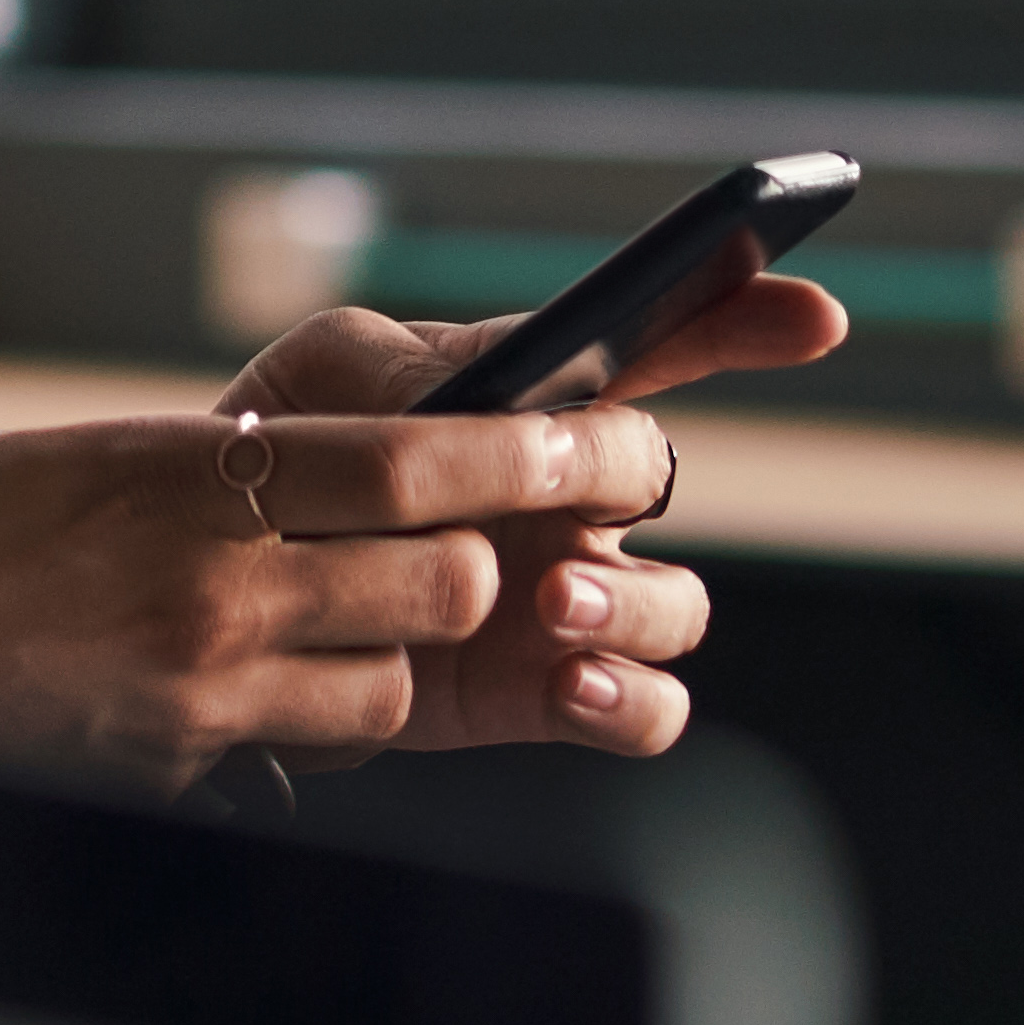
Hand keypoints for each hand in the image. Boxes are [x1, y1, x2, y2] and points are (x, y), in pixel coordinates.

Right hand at [0, 397, 685, 795]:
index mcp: (175, 466)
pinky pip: (303, 747)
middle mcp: (208, 572)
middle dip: (495, 562)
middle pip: (441, 568)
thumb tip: (174, 467)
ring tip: (372, 629)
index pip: (411, 459)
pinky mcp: (167, 767)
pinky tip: (270, 703)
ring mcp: (196, 682)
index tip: (619, 442)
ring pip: (393, 672)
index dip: (536, 458)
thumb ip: (120, 465)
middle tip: (522, 554)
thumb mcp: (5, 460)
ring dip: (407, 651)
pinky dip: (319, 725)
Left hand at [219, 270, 850, 756]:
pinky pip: (647, 707)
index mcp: (530, 400)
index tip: (813, 317)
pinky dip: (632, 700)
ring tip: (556, 601)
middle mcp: (567, 496)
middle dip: (625, 476)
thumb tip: (511, 403)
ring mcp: (566, 595)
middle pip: (655, 473)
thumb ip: (417, 373)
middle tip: (559, 493)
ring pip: (676, 604)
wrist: (210, 589)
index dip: (742, 320)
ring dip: (635, 602)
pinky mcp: (543, 693)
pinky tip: (575, 685)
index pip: (656, 344)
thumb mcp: (328, 381)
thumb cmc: (276, 458)